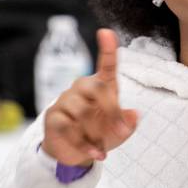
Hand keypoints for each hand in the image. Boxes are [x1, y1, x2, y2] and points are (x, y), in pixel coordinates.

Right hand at [41, 29, 137, 166]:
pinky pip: (67, 126)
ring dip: (96, 132)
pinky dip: (83, 143)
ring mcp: (65, 101)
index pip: (106, 65)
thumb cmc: (100, 135)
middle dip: (111, 109)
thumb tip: (134, 115)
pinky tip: (94, 153)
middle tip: (121, 130)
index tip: (107, 32)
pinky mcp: (53, 117)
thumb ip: (128, 124)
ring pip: (81, 110)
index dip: (107, 48)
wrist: (75, 155)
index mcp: (102, 87)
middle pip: (95, 86)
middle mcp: (82, 89)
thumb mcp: (119, 133)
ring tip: (102, 147)